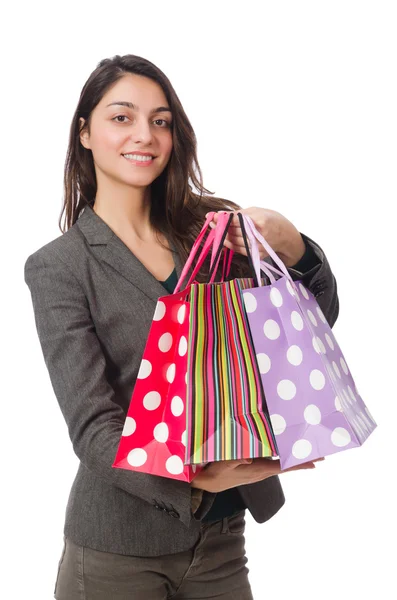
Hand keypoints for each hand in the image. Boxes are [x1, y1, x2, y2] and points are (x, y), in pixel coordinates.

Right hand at [191, 456, 324, 492]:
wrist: (206, 484)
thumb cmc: (214, 474)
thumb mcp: (221, 466)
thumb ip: (233, 461)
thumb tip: (247, 458)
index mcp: (258, 470)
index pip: (283, 467)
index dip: (298, 464)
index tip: (316, 462)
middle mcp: (261, 471)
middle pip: (287, 465)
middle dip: (303, 460)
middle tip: (321, 454)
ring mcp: (258, 469)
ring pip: (281, 462)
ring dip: (294, 457)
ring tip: (307, 449)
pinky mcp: (253, 466)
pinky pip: (272, 460)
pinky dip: (282, 455)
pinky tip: (285, 449)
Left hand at [205, 207, 305, 266]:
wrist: (286, 236)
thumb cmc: (271, 219)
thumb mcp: (257, 211)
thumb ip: (238, 213)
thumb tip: (220, 214)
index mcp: (260, 221)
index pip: (236, 221)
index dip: (222, 219)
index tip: (212, 216)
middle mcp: (258, 236)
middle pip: (233, 232)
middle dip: (220, 227)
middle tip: (211, 222)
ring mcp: (257, 247)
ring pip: (233, 242)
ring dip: (222, 236)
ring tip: (215, 229)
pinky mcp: (255, 255)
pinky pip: (237, 249)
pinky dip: (229, 244)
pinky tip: (224, 238)